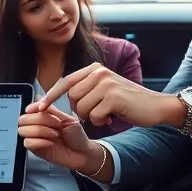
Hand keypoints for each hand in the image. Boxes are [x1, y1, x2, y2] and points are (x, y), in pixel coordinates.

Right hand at [18, 103, 97, 170]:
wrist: (82, 153)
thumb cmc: (76, 136)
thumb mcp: (67, 119)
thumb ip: (52, 110)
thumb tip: (38, 100)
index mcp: (43, 117)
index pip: (28, 109)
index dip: (32, 108)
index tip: (41, 109)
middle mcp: (36, 126)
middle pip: (22, 119)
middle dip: (39, 120)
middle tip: (56, 124)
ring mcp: (35, 138)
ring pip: (23, 131)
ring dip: (40, 131)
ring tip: (55, 135)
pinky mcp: (35, 150)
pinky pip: (27, 143)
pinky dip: (39, 142)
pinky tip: (50, 143)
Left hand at [37, 63, 181, 127]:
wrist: (156, 106)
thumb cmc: (129, 102)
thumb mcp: (105, 89)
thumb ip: (86, 89)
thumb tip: (60, 98)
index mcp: (95, 69)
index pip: (65, 82)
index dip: (49, 96)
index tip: (35, 109)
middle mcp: (99, 72)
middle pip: (71, 97)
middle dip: (79, 111)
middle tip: (97, 113)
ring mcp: (106, 83)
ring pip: (80, 107)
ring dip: (90, 117)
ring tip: (106, 114)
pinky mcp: (112, 97)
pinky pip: (93, 116)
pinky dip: (100, 121)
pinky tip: (112, 117)